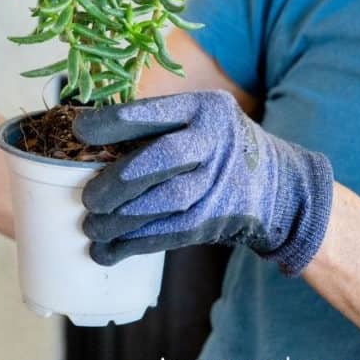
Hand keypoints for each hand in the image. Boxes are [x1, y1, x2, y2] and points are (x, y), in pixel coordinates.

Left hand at [73, 91, 333, 274]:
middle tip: (88, 199)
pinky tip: (107, 251)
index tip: (79, 131)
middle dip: (119, 181)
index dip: (112, 123)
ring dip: (122, 221)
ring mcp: (222, 182)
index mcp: (203, 108)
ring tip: (91, 228)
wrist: (281, 188)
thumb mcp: (197, 120)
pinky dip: (135, 244)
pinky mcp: (220, 218)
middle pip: (163, 158)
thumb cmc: (215, 147)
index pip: (152, 112)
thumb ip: (154, 126)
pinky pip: (172, 233)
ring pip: (167, 203)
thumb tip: (81, 142)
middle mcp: (216, 141)